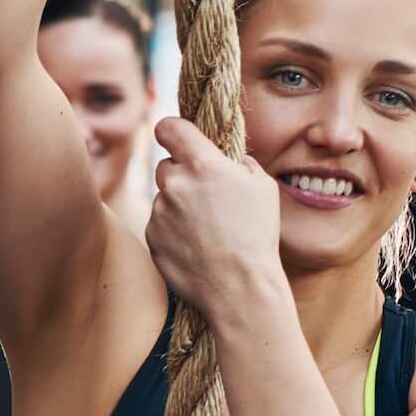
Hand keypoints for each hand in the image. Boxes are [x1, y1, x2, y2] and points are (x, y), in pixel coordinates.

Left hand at [146, 116, 281, 315]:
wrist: (239, 288)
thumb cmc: (257, 236)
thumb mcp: (263, 187)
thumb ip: (240, 163)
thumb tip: (230, 160)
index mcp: (202, 164)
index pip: (168, 127)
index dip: (172, 130)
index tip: (176, 137)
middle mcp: (175, 184)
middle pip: (165, 165)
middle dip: (181, 175)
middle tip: (204, 196)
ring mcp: (160, 213)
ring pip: (164, 198)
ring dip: (178, 206)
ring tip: (206, 229)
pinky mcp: (153, 238)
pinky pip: (159, 225)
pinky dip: (173, 231)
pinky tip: (196, 246)